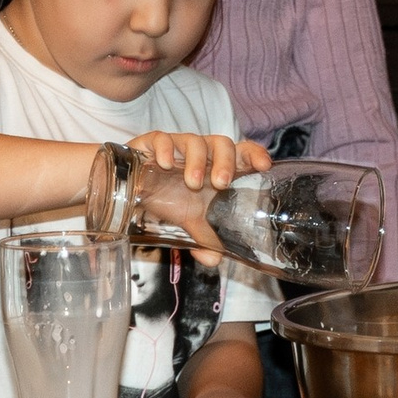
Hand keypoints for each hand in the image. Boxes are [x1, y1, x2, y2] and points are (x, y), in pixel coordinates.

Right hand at [130, 134, 271, 266]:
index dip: (255, 154)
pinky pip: (162, 138)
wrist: (133, 188)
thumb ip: (206, 240)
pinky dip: (165, 149)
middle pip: (222, 144)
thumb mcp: (192, 223)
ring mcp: (177, 147)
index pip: (243, 152)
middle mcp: (202, 154)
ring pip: (195, 141)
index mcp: (217, 168)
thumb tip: (213, 260)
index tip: (264, 166)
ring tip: (192, 183)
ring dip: (197, 161)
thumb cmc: (172, 199)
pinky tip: (164, 164)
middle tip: (221, 183)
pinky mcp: (152, 144)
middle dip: (226, 161)